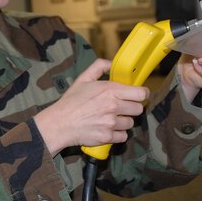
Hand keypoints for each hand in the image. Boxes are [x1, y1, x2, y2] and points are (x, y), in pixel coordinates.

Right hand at [34, 58, 149, 155]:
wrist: (59, 123)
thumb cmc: (71, 101)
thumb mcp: (83, 79)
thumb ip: (99, 67)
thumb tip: (112, 63)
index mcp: (110, 90)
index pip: (141, 93)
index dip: (142, 94)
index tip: (138, 95)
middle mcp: (113, 106)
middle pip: (139, 108)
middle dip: (132, 107)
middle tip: (122, 107)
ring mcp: (111, 123)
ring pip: (131, 123)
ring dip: (124, 121)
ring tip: (111, 118)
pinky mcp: (107, 137)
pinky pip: (123, 136)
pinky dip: (118, 134)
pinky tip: (108, 128)